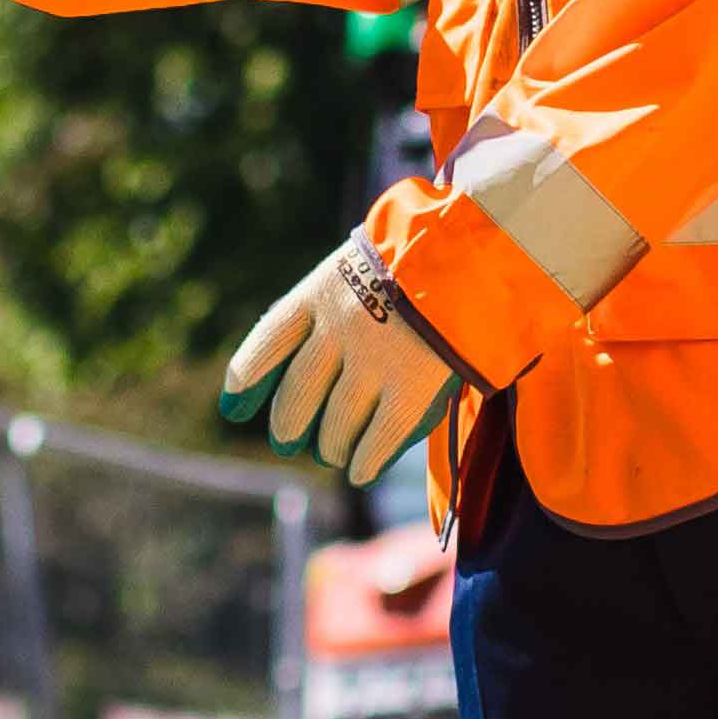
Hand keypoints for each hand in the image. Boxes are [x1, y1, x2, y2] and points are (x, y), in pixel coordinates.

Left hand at [216, 234, 468, 486]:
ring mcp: (374, 360)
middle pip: (296, 396)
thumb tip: (312, 355)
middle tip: (288, 441)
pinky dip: (364, 460)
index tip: (234, 403)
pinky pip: (376, 441)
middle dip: (288, 425)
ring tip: (334, 452)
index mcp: (322, 290)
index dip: (248, 376)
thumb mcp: (369, 261)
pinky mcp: (412, 387)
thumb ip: (342, 302)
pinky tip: (361, 471)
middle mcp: (338, 328)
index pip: (268, 341)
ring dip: (332, 446)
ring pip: (335, 425)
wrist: (482, 247)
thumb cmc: (432, 251)